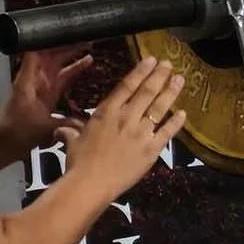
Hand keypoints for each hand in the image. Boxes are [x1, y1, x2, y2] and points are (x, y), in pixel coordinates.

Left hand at [1, 45, 92, 154]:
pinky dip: (75, 68)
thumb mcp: (43, 128)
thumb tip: (85, 123)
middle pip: (51, 54)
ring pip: (59, 63)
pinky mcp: (49, 93)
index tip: (67, 34)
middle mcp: (35, 80)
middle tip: (84, 37)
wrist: (7, 143)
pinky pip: (64, 76)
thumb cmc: (16, 132)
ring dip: (73, 54)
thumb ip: (65, 124)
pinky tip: (87, 63)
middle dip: (67, 44)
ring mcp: (43, 86)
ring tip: (89, 45)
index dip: (51, 41)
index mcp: (30, 82)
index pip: (37, 53)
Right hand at [54, 56, 184, 201]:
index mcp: (107, 112)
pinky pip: (167, 131)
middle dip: (160, 76)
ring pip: (160, 107)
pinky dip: (176, 122)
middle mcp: (126, 118)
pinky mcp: (152, 148)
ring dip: (171, 92)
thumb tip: (60, 130)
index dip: (141, 71)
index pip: (127, 86)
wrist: (92, 183)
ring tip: (180, 80)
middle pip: (147, 92)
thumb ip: (70, 131)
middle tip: (170, 65)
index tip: (152, 60)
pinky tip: (183, 113)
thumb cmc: (79, 162)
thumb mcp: (72, 141)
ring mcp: (141, 132)